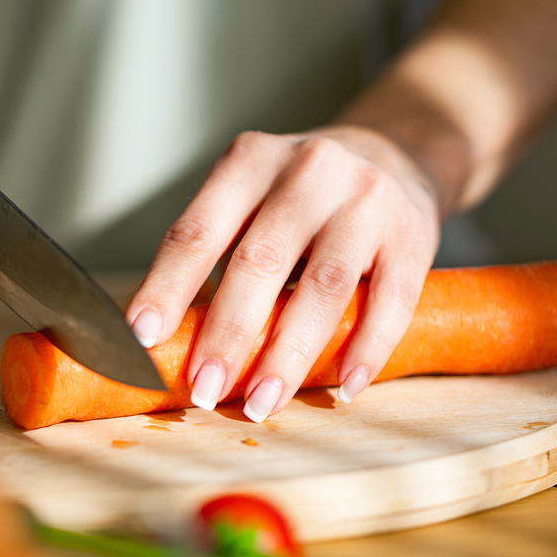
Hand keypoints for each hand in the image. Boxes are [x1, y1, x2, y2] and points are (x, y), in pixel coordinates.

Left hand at [126, 126, 440, 421]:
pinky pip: (391, 299)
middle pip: (258, 262)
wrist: (395, 152)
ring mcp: (365, 197)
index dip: (166, 287)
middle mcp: (308, 168)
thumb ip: (221, 258)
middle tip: (203, 391)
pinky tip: (345, 386)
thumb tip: (172, 346)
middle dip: (227, 336)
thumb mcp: (254, 202)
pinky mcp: (414, 231)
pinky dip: (367, 348)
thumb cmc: (300, 198)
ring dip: (289, 355)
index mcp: (249, 161)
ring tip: (263, 404)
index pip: (196, 231)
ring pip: (324, 286)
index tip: (142, 339)